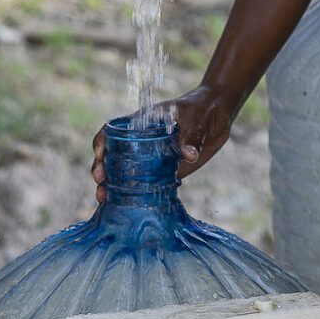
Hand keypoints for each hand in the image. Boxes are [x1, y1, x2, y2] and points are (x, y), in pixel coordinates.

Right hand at [89, 85, 237, 202]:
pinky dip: (135, 197)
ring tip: (103, 199)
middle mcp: (142, 142)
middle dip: (101, 168)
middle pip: (112, 155)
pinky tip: (125, 209)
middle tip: (100, 182)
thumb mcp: (197, 120)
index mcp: (142, 123)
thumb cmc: (204, 109)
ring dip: (111, 186)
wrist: (219, 115)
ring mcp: (152, 159)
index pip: (113, 131)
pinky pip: (146, 186)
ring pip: (125, 173)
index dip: (101, 142)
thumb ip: (192, 137)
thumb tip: (189, 156)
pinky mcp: (165, 172)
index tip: (99, 153)